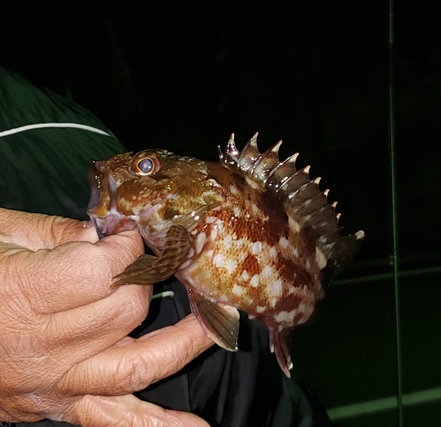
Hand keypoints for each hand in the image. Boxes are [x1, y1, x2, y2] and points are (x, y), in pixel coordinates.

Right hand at [0, 208, 212, 425]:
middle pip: (127, 311)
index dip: (129, 248)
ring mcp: (55, 384)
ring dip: (184, 343)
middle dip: (146, 279)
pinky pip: (115, 422)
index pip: (108, 271)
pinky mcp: (58, 406)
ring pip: (137, 365)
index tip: (130, 237)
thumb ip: (58, 234)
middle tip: (147, 263)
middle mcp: (43, 347)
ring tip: (214, 323)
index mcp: (24, 295)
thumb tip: (109, 236)